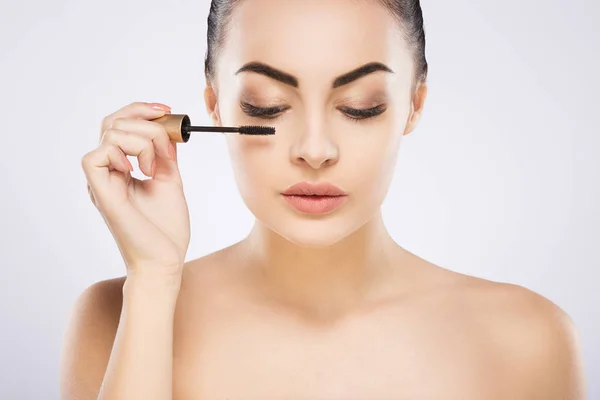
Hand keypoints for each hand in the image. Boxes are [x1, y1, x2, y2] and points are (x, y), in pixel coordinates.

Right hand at [81, 102, 189, 276]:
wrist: (165, 258)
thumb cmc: (167, 229)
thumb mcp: (170, 180)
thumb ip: (164, 154)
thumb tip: (165, 127)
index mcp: (122, 169)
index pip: (119, 124)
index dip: (140, 110)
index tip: (166, 109)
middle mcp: (108, 171)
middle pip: (112, 122)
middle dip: (143, 119)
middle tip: (165, 136)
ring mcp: (102, 180)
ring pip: (109, 133)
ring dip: (142, 141)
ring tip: (154, 168)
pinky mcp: (99, 190)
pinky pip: (96, 154)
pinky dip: (122, 153)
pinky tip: (139, 171)